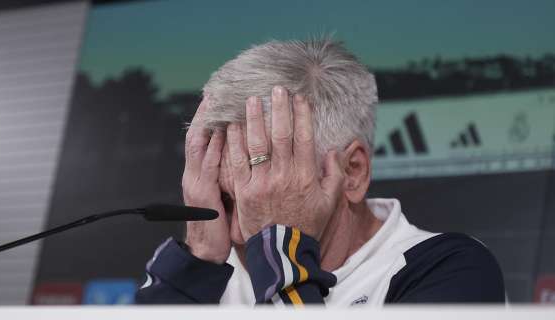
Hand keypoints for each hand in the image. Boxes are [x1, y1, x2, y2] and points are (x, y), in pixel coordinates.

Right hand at [182, 98, 229, 263]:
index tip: (220, 96)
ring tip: (214, 99)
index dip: (211, 116)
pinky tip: (218, 131)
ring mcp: (196, 181)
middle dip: (206, 111)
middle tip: (215, 88)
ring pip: (199, 144)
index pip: (207, 137)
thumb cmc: (219, 226)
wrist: (205, 251)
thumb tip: (243, 154)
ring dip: (206, 122)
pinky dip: (211, 147)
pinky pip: (206, 166)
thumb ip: (229, 175)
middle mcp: (195, 172)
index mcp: (203, 172)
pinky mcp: (201, 193)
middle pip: (199, 134)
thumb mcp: (223, 196)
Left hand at [226, 87, 343, 240]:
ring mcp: (261, 183)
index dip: (302, 115)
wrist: (282, 252)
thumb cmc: (307, 225)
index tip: (300, 98)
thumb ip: (334, 175)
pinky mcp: (243, 191)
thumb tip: (334, 151)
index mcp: (305, 176)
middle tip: (277, 88)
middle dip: (279, 109)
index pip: (304, 138)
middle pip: (281, 135)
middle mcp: (283, 176)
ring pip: (257, 145)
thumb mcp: (329, 202)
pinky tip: (232, 125)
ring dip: (254, 119)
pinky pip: (237, 162)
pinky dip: (234, 143)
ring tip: (252, 99)